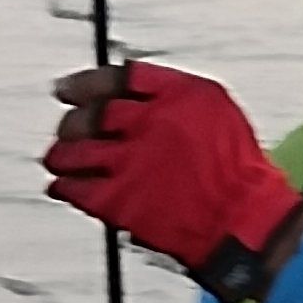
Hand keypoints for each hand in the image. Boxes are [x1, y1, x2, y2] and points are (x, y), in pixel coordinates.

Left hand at [45, 63, 302, 302]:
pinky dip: (65, 187)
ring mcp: (132, 167)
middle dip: (71, 123)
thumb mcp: (212, 106)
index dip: (84, 84)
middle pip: (89, 116)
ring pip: (77, 152)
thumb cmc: (236, 167)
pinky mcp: (125, 204)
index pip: (113, 80)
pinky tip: (60, 187)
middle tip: (66, 130)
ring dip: (62, 154)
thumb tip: (133, 89)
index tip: (66, 90)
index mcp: (169, 97)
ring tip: (57, 158)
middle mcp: (145, 128)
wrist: (245, 221)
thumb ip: (170, 91)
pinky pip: (80, 191)